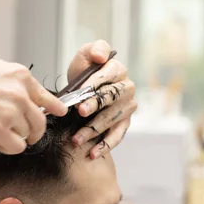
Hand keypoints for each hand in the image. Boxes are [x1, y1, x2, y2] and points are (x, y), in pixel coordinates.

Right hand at [0, 55, 67, 153]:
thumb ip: (15, 80)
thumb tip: (25, 92)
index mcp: (21, 76)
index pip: (47, 97)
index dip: (54, 107)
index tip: (60, 112)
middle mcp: (20, 94)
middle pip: (40, 122)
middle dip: (34, 131)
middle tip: (26, 135)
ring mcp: (11, 113)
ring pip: (27, 135)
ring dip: (17, 137)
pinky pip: (17, 147)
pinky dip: (9, 148)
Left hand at [66, 40, 136, 158]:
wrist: (83, 90)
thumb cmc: (84, 72)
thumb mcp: (85, 55)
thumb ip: (94, 49)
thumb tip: (102, 57)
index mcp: (118, 69)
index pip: (108, 76)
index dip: (94, 84)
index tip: (80, 93)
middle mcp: (127, 88)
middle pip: (110, 98)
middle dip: (94, 106)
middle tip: (79, 112)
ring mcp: (128, 107)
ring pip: (110, 120)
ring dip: (93, 130)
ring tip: (76, 139)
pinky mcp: (125, 123)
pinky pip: (117, 136)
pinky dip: (105, 146)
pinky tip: (92, 154)